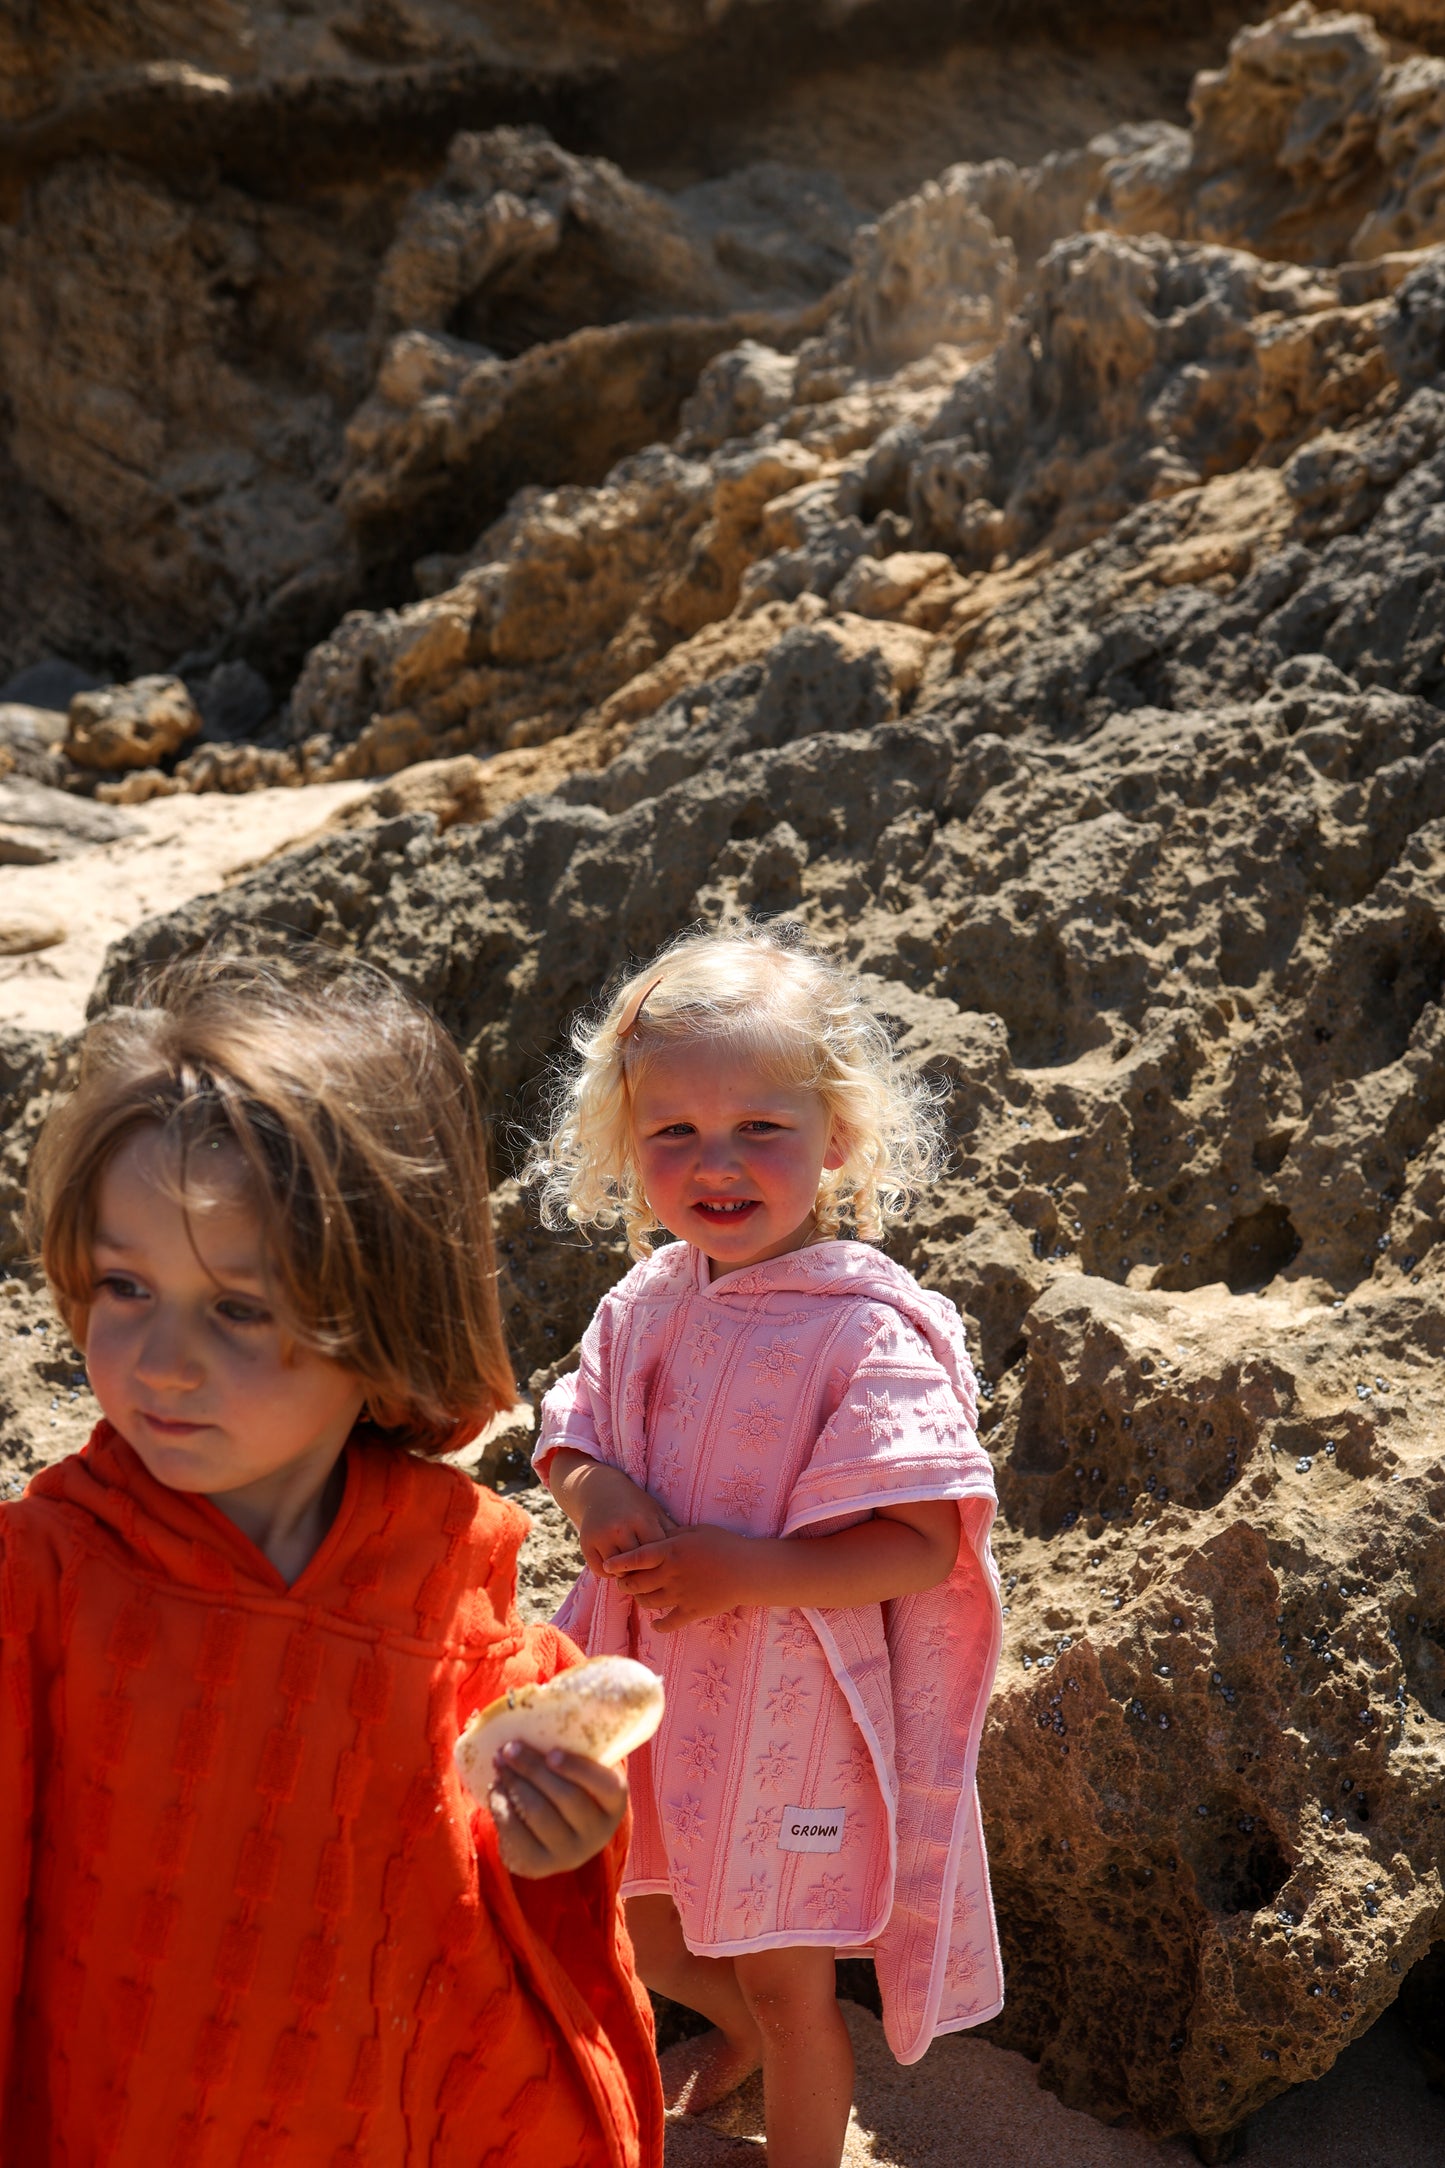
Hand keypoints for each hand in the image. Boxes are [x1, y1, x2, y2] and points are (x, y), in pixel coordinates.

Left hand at [488, 1740, 628, 1877]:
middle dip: (533, 1769)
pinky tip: (496, 1790)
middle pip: (565, 1797)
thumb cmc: (571, 1786)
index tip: (552, 1753)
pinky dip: (502, 1808)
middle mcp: (597, 1833)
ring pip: (538, 1814)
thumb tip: (543, 1705)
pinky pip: (516, 1834)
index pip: (605, 1785)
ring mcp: (570, 1853)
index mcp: (614, 1802)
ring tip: (499, 1764)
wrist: (559, 1836)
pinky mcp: (541, 1866)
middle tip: (509, 1748)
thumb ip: (575, 1747)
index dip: (579, 1769)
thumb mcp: (584, 1770)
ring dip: (514, 1784)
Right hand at [552, 1455, 675, 1574]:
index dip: (663, 1566)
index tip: (669, 1572)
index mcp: (642, 1520)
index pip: (656, 1554)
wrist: (599, 1489)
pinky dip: (609, 1574)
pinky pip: (599, 1570)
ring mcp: (601, 1536)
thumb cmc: (635, 1504)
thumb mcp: (654, 1512)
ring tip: (636, 1578)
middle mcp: (620, 1528)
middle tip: (653, 1582)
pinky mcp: (586, 1543)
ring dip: (627, 1576)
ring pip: (617, 1571)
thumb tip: (693, 1554)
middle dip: (646, 1575)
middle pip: (637, 1566)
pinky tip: (617, 1570)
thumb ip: (671, 1532)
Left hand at [602, 1522, 757, 1631]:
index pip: (636, 1558)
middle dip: (625, 1583)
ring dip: (639, 1599)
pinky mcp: (691, 1611)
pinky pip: (669, 1623)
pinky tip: (655, 1623)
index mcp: (671, 1550)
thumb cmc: (724, 1543)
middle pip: (637, 1582)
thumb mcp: (696, 1530)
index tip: (607, 1565)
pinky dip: (659, 1625)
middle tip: (623, 1581)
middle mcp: (671, 1574)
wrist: (748, 1570)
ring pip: (648, 1602)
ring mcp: (680, 1594)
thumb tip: (656, 1537)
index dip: (618, 1562)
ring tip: (639, 1595)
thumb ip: (673, 1534)